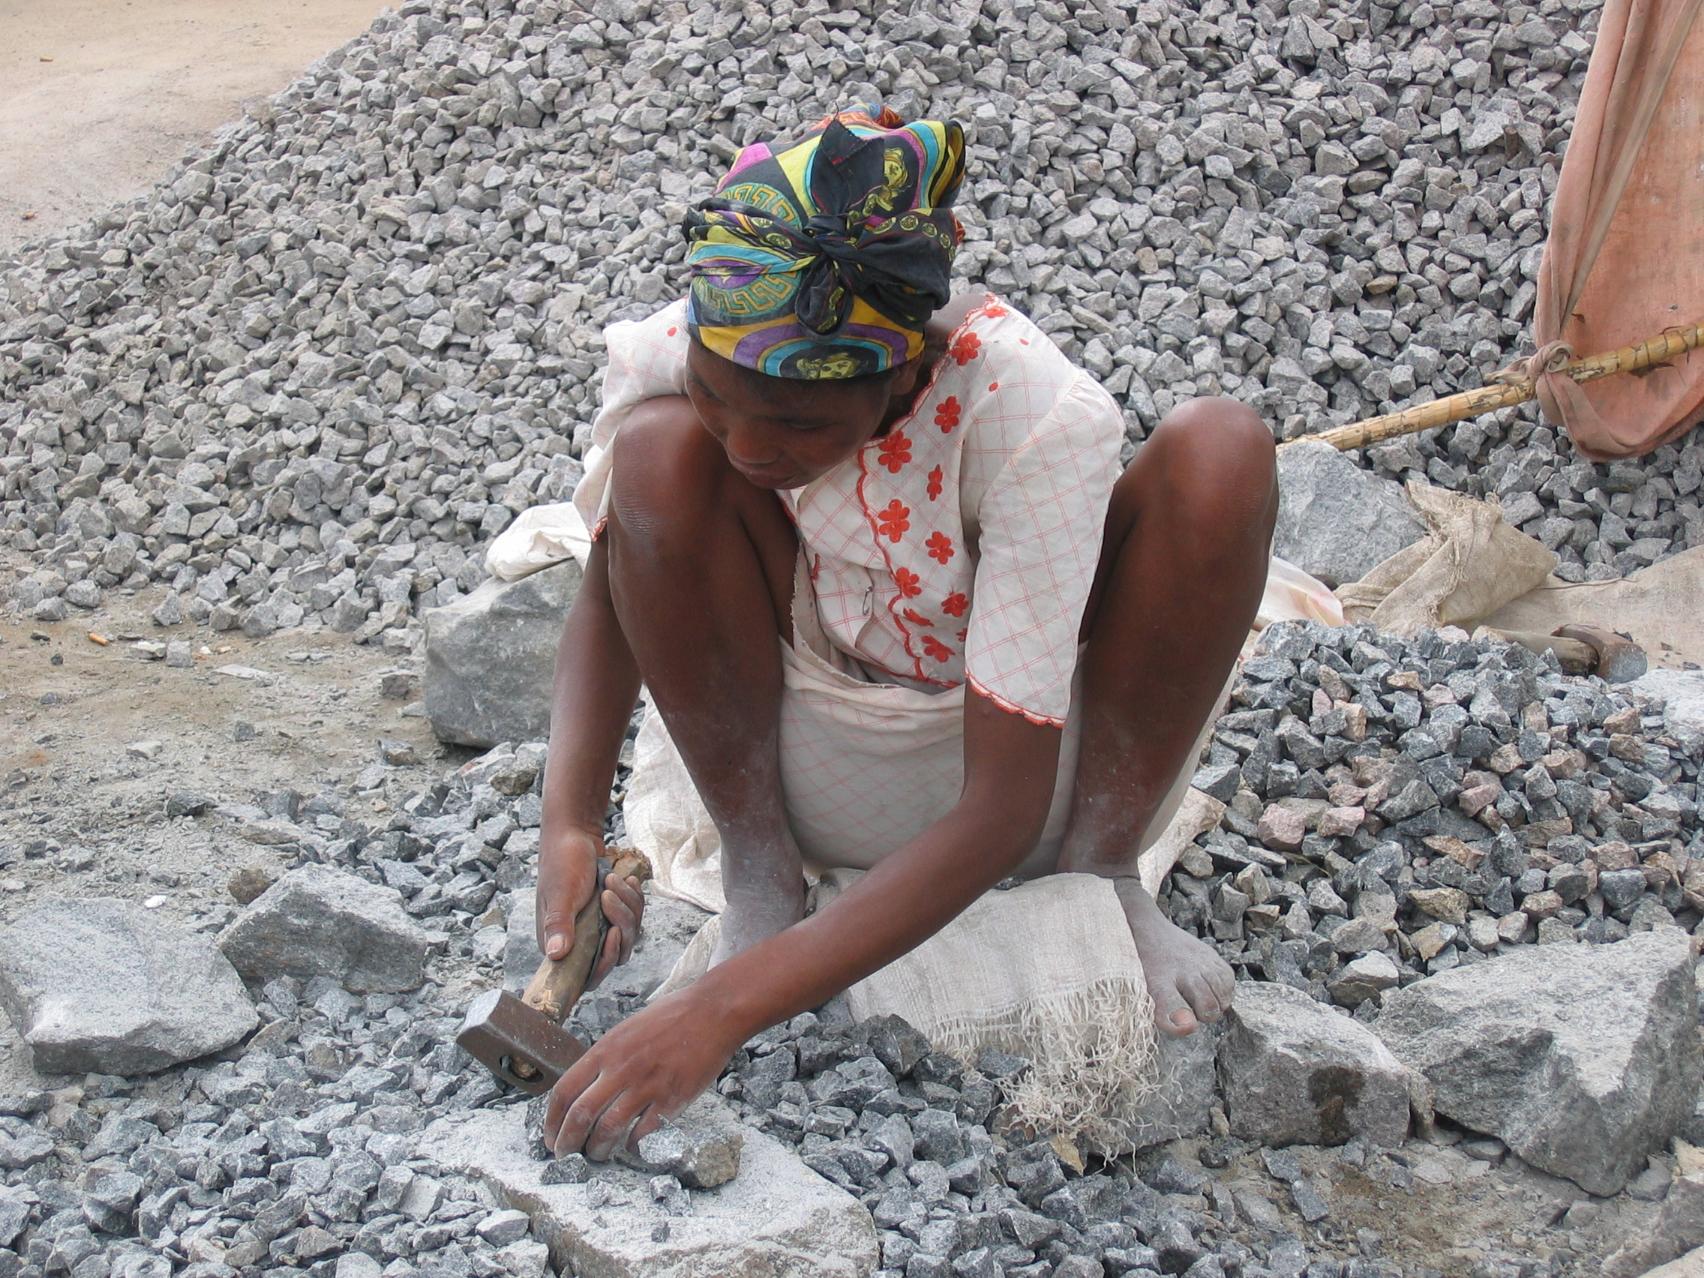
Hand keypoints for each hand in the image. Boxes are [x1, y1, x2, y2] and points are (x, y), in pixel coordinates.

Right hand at [536, 829, 644, 988]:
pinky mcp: (611, 915)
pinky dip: (634, 899)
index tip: (613, 934)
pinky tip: (626, 881)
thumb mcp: (561, 892)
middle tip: (609, 895)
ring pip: (629, 935)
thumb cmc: (563, 862)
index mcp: (560, 943)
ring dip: (627, 906)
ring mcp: (597, 928)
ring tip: (612, 880)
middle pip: (615, 955)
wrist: (575, 836)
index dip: (605, 962)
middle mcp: (579, 941)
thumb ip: (559, 924)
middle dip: (621, 924)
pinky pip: (634, 918)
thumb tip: (555, 955)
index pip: (587, 976)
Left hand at [539, 987, 740, 1159]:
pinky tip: (631, 1146)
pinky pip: (644, 1133)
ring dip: (597, 1149)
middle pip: (580, 1115)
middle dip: (567, 1142)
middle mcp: (621, 1068)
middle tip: (565, 1154)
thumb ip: (605, 1058)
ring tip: (597, 1154)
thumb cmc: (671, 1017)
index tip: (551, 1136)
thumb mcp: (626, 1030)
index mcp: (606, 1049)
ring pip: (608, 1129)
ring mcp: (646, 1085)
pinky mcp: (672, 1099)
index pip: (564, 1091)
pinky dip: (633, 1145)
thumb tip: (586, 1088)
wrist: (712, 1012)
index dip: (551, 1120)